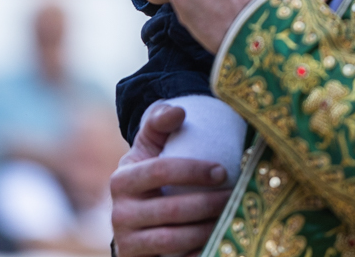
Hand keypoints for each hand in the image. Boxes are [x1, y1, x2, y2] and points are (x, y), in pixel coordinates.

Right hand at [111, 104, 230, 256]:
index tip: (222, 171)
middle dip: (209, 203)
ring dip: (208, 229)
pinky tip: (219, 242)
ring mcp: (128, 242)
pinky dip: (199, 253)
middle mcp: (119, 213)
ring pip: (174, 239)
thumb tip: (179, 112)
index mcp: (122, 180)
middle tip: (235, 196)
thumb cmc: (151, 172)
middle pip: (172, 208)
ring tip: (230, 217)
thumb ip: (159, 121)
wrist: (136, 216)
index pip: (161, 170)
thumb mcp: (150, 144)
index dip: (194, 170)